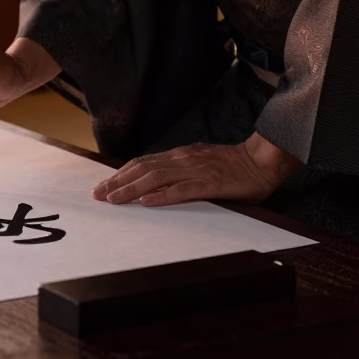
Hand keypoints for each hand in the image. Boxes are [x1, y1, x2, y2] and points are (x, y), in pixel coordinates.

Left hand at [92, 134, 297, 206]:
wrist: (261, 160)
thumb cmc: (233, 166)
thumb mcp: (201, 163)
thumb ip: (182, 171)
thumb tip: (158, 185)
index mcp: (181, 156)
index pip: (143, 162)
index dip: (121, 174)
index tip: (104, 185)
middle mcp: (183, 160)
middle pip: (143, 169)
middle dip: (118, 182)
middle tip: (98, 195)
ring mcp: (196, 171)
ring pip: (156, 178)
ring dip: (132, 189)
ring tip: (114, 199)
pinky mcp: (210, 184)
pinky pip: (182, 190)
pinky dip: (162, 196)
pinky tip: (147, 203)